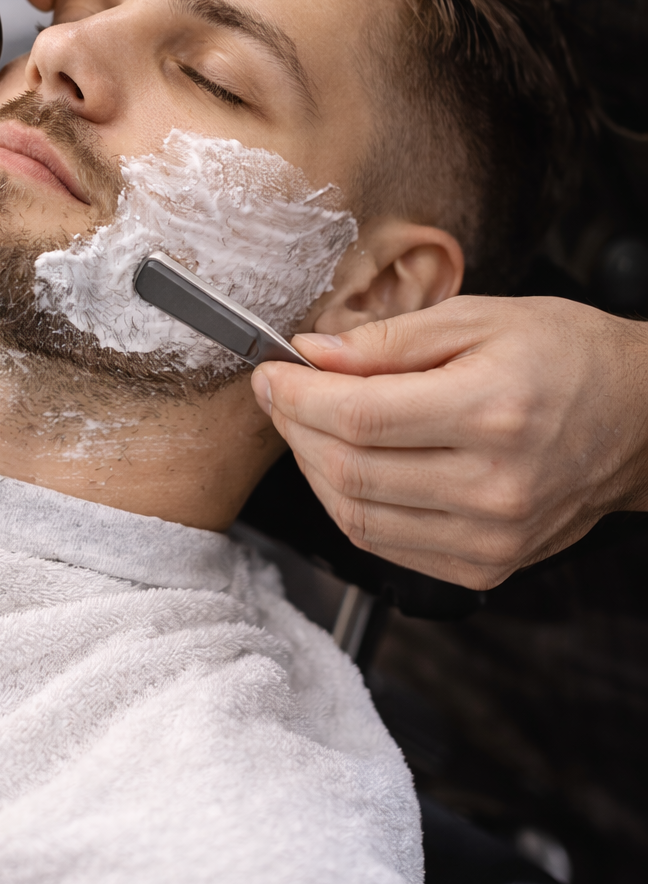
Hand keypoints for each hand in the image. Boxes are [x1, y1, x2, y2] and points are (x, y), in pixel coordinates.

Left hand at [251, 295, 647, 588]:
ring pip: (356, 516)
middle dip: (295, 429)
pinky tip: (346, 465)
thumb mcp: (479, 317)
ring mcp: (490, 537)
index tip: (272, 372)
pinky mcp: (485, 566)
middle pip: (349, 470)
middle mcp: (493, 487)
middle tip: (281, 394)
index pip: (359, 417)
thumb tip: (312, 354)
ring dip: (313, 469)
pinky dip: (348, 505)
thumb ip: (388, 339)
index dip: (297, 397)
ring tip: (309, 426)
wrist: (638, 419)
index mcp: (492, 412)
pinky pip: (385, 544)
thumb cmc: (565, 356)